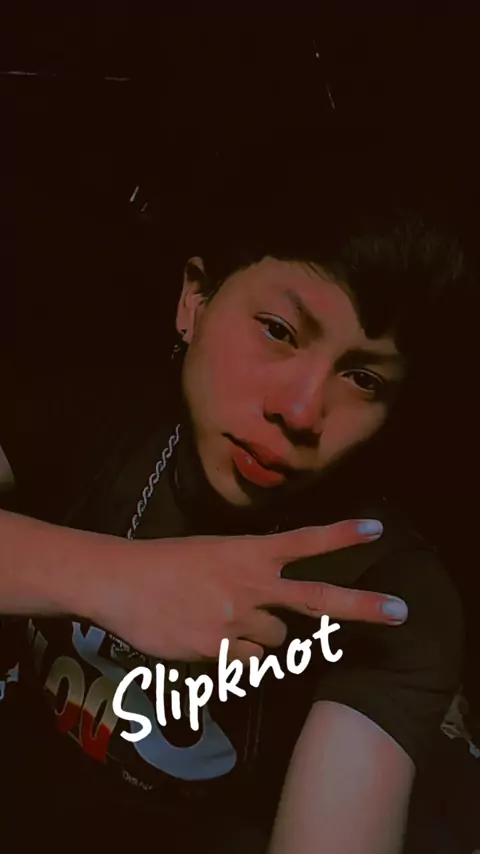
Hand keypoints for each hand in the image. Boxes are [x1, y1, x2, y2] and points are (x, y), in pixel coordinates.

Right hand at [90, 519, 407, 662]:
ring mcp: (236, 619)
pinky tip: (210, 641)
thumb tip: (277, 614)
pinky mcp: (217, 650)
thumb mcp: (213, 553)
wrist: (122, 581)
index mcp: (248, 552)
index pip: (303, 541)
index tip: (376, 530)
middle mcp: (251, 584)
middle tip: (400, 612)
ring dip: (263, 638)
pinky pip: (248, 664)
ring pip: (277, 642)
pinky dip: (237, 659)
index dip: (341, 536)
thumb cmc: (166, 563)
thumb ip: (250, 576)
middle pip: (317, 598)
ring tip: (223, 623)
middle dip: (362, 606)